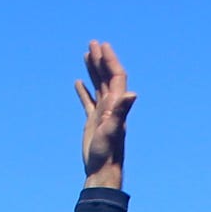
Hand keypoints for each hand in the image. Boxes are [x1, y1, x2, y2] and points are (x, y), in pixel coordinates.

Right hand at [75, 40, 134, 189]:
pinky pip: (88, 101)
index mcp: (116, 104)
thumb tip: (132, 94)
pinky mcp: (93, 121)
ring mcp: (102, 113)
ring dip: (93, 70)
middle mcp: (111, 106)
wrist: (103, 169)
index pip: (115, 76)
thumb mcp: (113, 129)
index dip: (110, 60)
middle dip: (100, 59)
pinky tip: (78, 83)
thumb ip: (122, 110)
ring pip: (97, 86)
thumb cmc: (108, 151)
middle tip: (93, 43)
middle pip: (106, 77)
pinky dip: (83, 91)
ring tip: (86, 54)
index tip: (102, 45)